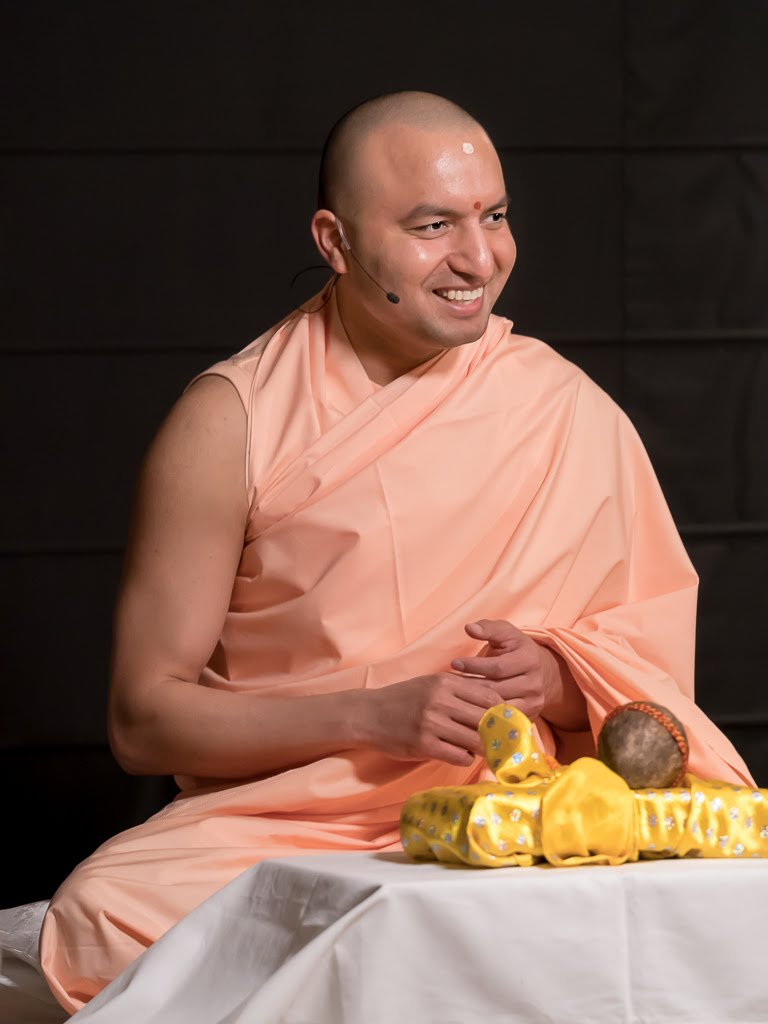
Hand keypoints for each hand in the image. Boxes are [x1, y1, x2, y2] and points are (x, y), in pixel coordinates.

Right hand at [361, 672, 503, 766]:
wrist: (368, 714)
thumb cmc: (404, 698)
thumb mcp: (432, 683)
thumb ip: (461, 689)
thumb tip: (497, 701)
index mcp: (446, 682)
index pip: (489, 696)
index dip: (504, 711)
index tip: (510, 722)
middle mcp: (441, 700)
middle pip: (486, 718)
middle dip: (499, 732)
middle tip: (505, 742)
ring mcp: (432, 723)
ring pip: (475, 740)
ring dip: (484, 748)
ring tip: (487, 752)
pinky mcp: (424, 744)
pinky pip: (459, 755)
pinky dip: (466, 758)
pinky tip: (463, 755)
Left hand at [450, 619, 549, 721]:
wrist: (540, 670)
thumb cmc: (514, 648)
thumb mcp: (505, 633)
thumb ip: (488, 628)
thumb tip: (469, 628)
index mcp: (530, 659)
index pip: (497, 667)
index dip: (474, 666)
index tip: (454, 663)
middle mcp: (535, 682)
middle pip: (497, 689)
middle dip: (471, 686)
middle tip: (449, 684)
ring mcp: (534, 702)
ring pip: (499, 707)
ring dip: (475, 702)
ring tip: (456, 696)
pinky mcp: (531, 716)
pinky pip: (503, 719)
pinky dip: (485, 715)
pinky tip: (469, 708)